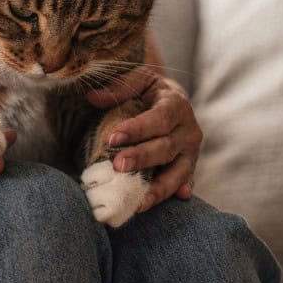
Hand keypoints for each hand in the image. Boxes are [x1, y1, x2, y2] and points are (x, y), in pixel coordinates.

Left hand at [86, 69, 201, 211]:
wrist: (171, 101)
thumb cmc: (149, 90)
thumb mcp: (138, 80)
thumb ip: (118, 88)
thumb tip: (92, 97)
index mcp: (176, 104)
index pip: (159, 118)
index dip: (137, 129)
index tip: (112, 138)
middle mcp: (188, 130)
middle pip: (166, 147)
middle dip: (142, 158)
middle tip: (118, 166)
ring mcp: (190, 152)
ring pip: (178, 172)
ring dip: (158, 188)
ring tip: (138, 202)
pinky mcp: (188, 167)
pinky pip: (183, 183)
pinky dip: (178, 192)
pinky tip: (171, 201)